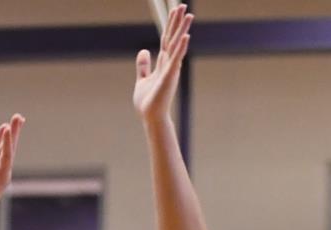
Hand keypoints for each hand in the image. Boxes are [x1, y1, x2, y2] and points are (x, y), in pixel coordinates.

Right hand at [0, 115, 22, 216]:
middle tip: (19, 117)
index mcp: (1, 176)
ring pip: (4, 145)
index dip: (6, 143)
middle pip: (9, 147)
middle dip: (14, 133)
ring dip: (10, 132)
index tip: (7, 129)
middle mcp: (1, 167)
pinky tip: (4, 128)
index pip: (6, 156)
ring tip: (17, 118)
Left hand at [133, 3, 190, 125]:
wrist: (150, 117)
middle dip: (177, 22)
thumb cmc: (148, 101)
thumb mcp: (142, 79)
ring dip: (182, 30)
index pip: (167, 38)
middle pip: (173, 38)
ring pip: (176, 45)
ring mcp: (170, 69)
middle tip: (182, 6)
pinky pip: (175, 59)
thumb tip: (144, 50)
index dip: (171, 24)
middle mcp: (169, 63)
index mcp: (163, 63)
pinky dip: (180, 47)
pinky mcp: (169, 76)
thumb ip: (143, 65)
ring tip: (188, 15)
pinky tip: (185, 36)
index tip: (175, 10)